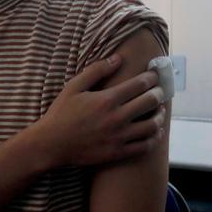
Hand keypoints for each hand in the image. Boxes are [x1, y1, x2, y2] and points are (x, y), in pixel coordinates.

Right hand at [33, 54, 166, 166]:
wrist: (51, 144)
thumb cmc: (60, 114)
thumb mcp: (73, 87)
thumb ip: (96, 71)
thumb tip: (118, 58)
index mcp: (107, 99)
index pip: (140, 84)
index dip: (151, 77)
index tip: (154, 75)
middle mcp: (116, 118)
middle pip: (151, 102)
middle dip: (159, 93)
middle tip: (159, 91)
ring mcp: (119, 137)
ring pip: (152, 125)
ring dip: (160, 116)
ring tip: (159, 112)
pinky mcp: (118, 152)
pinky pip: (145, 146)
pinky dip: (154, 138)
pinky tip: (153, 132)